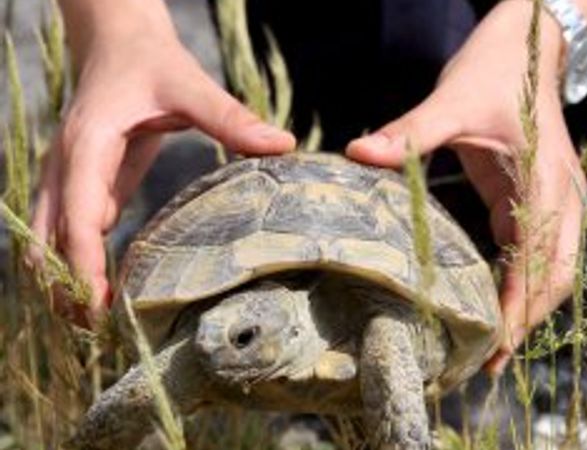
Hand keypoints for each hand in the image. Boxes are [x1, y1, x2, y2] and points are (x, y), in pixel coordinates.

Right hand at [31, 0, 295, 326]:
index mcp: (87, 146)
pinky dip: (77, 262)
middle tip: (96, 330)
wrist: (118, 43)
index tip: (96, 305)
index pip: (75, 213)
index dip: (81, 262)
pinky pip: (68, 230)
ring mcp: (67, 177)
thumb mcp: (189, 86)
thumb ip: (230, 117)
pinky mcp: (83, 183)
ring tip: (96, 324)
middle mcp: (65, 166)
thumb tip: (283, 144)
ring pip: (47, 238)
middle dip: (62, 284)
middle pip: (46, 238)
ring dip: (64, 279)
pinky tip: (104, 291)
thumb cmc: (151, 63)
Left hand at [347, 0, 584, 374]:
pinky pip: (533, 250)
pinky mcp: (539, 197)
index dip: (519, 308)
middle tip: (488, 364)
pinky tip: (489, 303)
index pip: (538, 261)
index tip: (494, 347)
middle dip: (526, 321)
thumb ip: (411, 131)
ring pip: (549, 269)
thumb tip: (359, 155)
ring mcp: (554, 200)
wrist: (530, 47)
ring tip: (489, 349)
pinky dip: (517, 282)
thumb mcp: (454, 100)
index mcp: (545, 183)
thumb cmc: (496, 72)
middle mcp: (559, 198)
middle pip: (555, 277)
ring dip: (524, 308)